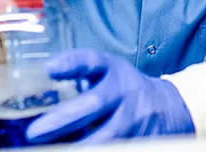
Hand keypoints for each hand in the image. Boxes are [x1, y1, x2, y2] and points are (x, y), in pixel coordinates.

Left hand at [26, 49, 194, 143]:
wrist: (171, 109)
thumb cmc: (125, 89)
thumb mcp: (106, 71)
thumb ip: (77, 71)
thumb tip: (40, 75)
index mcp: (115, 72)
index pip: (93, 62)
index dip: (71, 64)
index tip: (48, 69)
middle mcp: (126, 94)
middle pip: (93, 105)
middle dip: (62, 121)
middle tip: (34, 132)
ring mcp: (136, 122)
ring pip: (104, 139)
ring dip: (75, 146)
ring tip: (48, 150)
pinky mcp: (142, 142)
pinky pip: (114, 150)